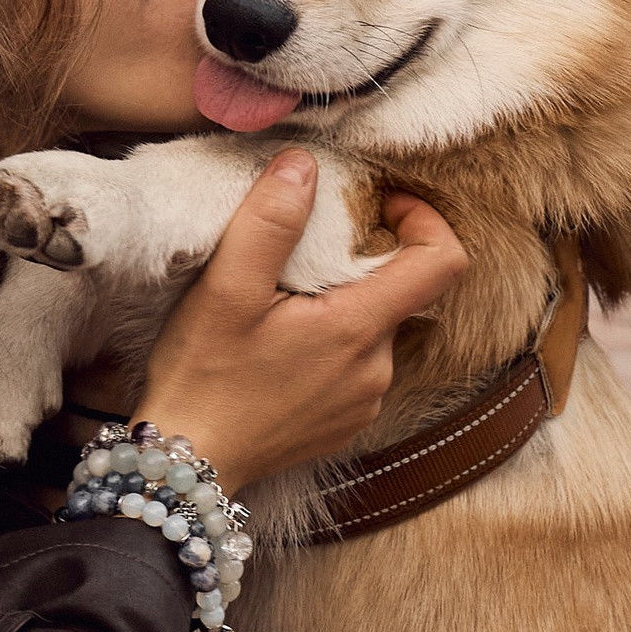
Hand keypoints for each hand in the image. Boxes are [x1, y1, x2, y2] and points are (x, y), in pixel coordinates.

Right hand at [134, 152, 464, 493]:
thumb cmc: (203, 378)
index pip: (442, 262)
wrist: (188, 466)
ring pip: (376, 330)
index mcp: (358, 329)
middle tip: (309, 249)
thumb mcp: (226, 289)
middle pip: (403, 294)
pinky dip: (333, 343)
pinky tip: (282, 346)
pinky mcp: (345, 423)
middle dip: (365, 262)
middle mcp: (376, 369)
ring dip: (345, 305)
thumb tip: (303, 165)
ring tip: (284, 303)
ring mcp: (364, 402)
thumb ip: (269, 221)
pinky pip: (358, 367)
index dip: (426, 219)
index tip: (385, 203)